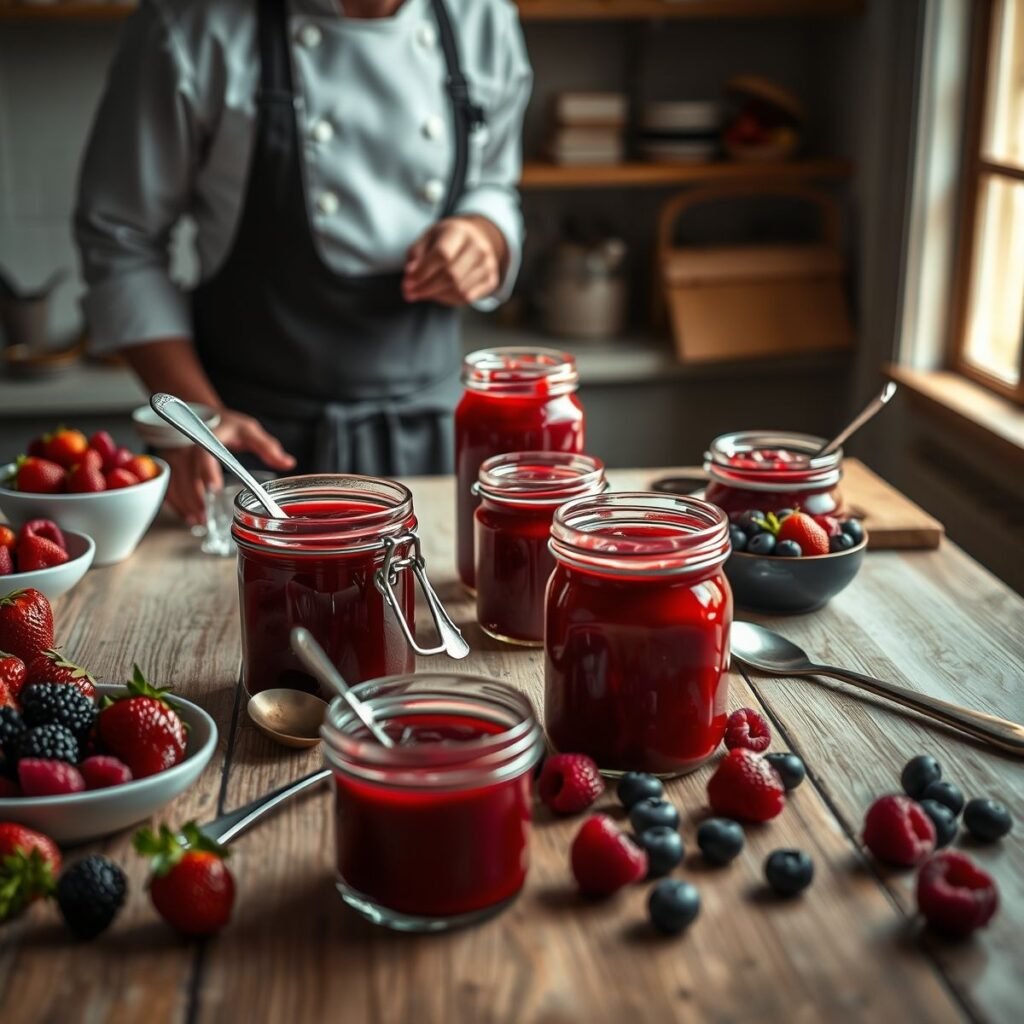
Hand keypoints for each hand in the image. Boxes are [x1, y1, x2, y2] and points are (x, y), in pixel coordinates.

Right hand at [162, 410, 295, 526]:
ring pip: (175, 482)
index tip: (214, 488)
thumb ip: (267, 447)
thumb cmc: (226, 424)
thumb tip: (288, 463)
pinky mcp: (171, 465)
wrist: (202, 416)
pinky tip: (189, 516)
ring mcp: (176, 456)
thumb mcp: (248, 429)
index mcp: (209, 436)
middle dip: (195, 497)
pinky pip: (169, 486)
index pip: (203, 454)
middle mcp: (188, 446)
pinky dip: (176, 503)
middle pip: (186, 474)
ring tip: (199, 521)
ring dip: (185, 503)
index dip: (207, 471)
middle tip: (206, 516)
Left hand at [402, 216, 507, 305]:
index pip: (442, 255)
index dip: (423, 272)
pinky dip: (448, 300)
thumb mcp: (429, 237)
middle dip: (426, 288)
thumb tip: (410, 275)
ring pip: (459, 289)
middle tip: (410, 294)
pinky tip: (437, 295)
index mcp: (460, 231)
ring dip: (435, 296)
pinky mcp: (491, 280)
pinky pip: (467, 297)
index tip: (407, 283)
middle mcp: (478, 247)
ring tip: (421, 293)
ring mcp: (488, 265)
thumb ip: (416, 254)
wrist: (477, 238)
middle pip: (451, 275)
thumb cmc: (447, 239)